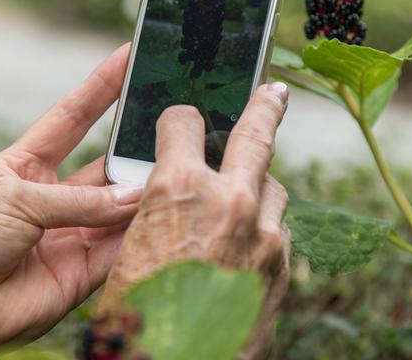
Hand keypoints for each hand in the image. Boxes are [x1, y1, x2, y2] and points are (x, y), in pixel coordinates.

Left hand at [0, 44, 143, 357]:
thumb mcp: (16, 198)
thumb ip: (80, 200)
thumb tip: (136, 194)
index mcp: (28, 165)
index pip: (73, 117)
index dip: (101, 87)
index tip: (128, 56)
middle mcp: (55, 197)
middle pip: (106, 164)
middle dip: (135, 146)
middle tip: (171, 124)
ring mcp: (71, 233)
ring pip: (121, 207)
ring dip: (143, 193)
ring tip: (172, 172)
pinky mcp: (82, 272)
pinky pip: (121, 248)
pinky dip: (141, 234)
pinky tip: (161, 215)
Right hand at [95, 83, 290, 359]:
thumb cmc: (138, 320)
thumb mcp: (129, 250)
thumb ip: (159, 211)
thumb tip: (172, 195)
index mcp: (177, 190)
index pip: (182, 123)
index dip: (178, 119)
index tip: (181, 119)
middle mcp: (229, 200)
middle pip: (255, 134)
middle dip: (264, 108)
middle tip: (274, 92)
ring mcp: (264, 233)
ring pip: (271, 187)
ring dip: (257, 187)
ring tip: (243, 197)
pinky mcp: (282, 264)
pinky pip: (278, 229)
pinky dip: (264, 228)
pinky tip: (246, 245)